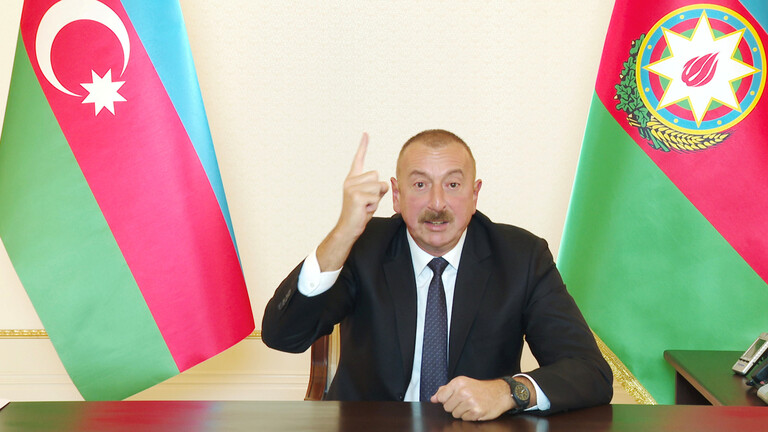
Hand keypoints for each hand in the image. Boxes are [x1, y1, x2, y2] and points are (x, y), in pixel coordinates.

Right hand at [316, 133, 388, 270]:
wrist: (349, 228)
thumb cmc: (360, 213)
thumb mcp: (370, 197)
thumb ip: (376, 187)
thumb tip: (385, 183)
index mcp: (353, 179)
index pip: (358, 159)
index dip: (363, 146)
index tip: (366, 133)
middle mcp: (350, 180)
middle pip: (377, 176)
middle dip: (378, 190)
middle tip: (367, 201)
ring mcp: (352, 187)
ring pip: (378, 186)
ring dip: (377, 198)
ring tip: (365, 206)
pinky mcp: (356, 196)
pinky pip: (376, 196)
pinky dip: (374, 205)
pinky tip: (364, 210)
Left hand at [431, 376, 514, 421]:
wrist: (500, 393)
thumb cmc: (481, 389)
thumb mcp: (463, 383)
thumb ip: (446, 390)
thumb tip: (433, 398)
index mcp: (458, 382)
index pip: (441, 397)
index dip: (446, 400)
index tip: (452, 399)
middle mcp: (463, 391)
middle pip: (447, 407)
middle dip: (454, 406)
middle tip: (465, 401)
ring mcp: (469, 402)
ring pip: (455, 414)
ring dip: (462, 412)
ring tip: (471, 405)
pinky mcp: (476, 411)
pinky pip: (464, 419)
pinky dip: (469, 416)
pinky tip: (476, 409)